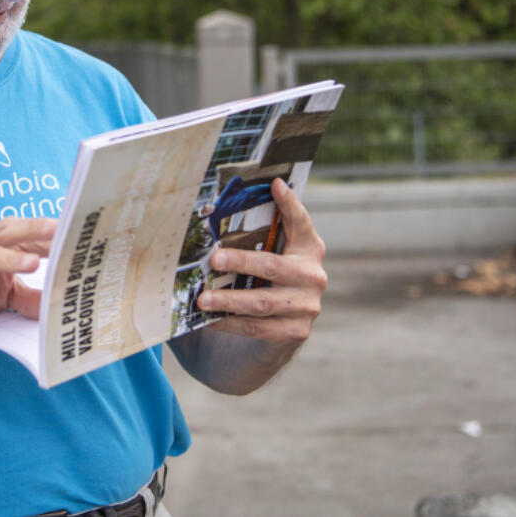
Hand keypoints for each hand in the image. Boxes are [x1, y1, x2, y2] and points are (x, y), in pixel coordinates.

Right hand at [0, 217, 55, 341]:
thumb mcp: (0, 291)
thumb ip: (28, 295)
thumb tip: (58, 303)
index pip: (22, 232)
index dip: (46, 231)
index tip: (75, 228)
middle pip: (4, 232)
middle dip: (32, 228)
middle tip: (58, 230)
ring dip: (8, 258)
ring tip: (32, 264)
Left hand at [195, 178, 326, 346]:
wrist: (285, 325)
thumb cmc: (271, 278)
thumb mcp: (273, 252)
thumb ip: (263, 232)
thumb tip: (235, 200)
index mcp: (308, 248)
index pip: (301, 223)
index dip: (290, 204)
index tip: (275, 185)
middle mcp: (312, 276)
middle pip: (272, 267)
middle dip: (240, 262)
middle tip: (213, 260)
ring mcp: (307, 306)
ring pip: (262, 302)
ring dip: (229, 301)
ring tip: (203, 299)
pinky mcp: (296, 331)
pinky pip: (258, 328)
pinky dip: (231, 323)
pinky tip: (211, 319)